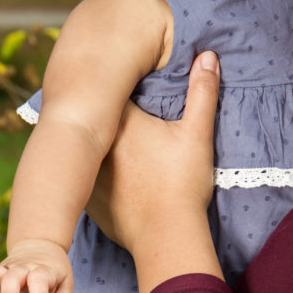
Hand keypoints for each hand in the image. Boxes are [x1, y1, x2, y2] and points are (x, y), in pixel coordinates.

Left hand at [88, 50, 219, 253]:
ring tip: (106, 140)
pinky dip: (94, 175)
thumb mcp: (197, 134)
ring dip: (94, 145)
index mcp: (120, 121)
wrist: (165, 236)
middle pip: (93, 118)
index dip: (116, 84)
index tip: (125, 81)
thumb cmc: (181, 183)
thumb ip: (202, 92)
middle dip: (102, 113)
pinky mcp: (88, 200)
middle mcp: (95, 144)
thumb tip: (207, 56)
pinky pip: (86, 179)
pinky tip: (108, 176)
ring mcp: (88, 174)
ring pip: (85, 150)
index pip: (108, 90)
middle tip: (114, 108)